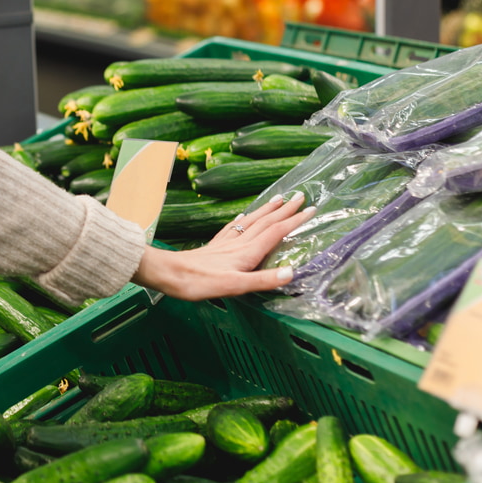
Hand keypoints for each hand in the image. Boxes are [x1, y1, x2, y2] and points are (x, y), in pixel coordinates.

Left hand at [131, 192, 314, 300]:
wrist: (170, 275)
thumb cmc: (201, 282)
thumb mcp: (235, 286)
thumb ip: (264, 280)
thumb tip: (291, 272)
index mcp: (247, 252)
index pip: (276, 232)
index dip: (295, 221)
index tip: (311, 210)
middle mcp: (239, 243)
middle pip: (266, 222)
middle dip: (285, 210)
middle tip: (301, 196)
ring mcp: (226, 243)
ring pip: (252, 221)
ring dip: (267, 210)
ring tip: (279, 198)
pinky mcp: (215, 246)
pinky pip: (233, 228)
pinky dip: (243, 220)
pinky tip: (244, 216)